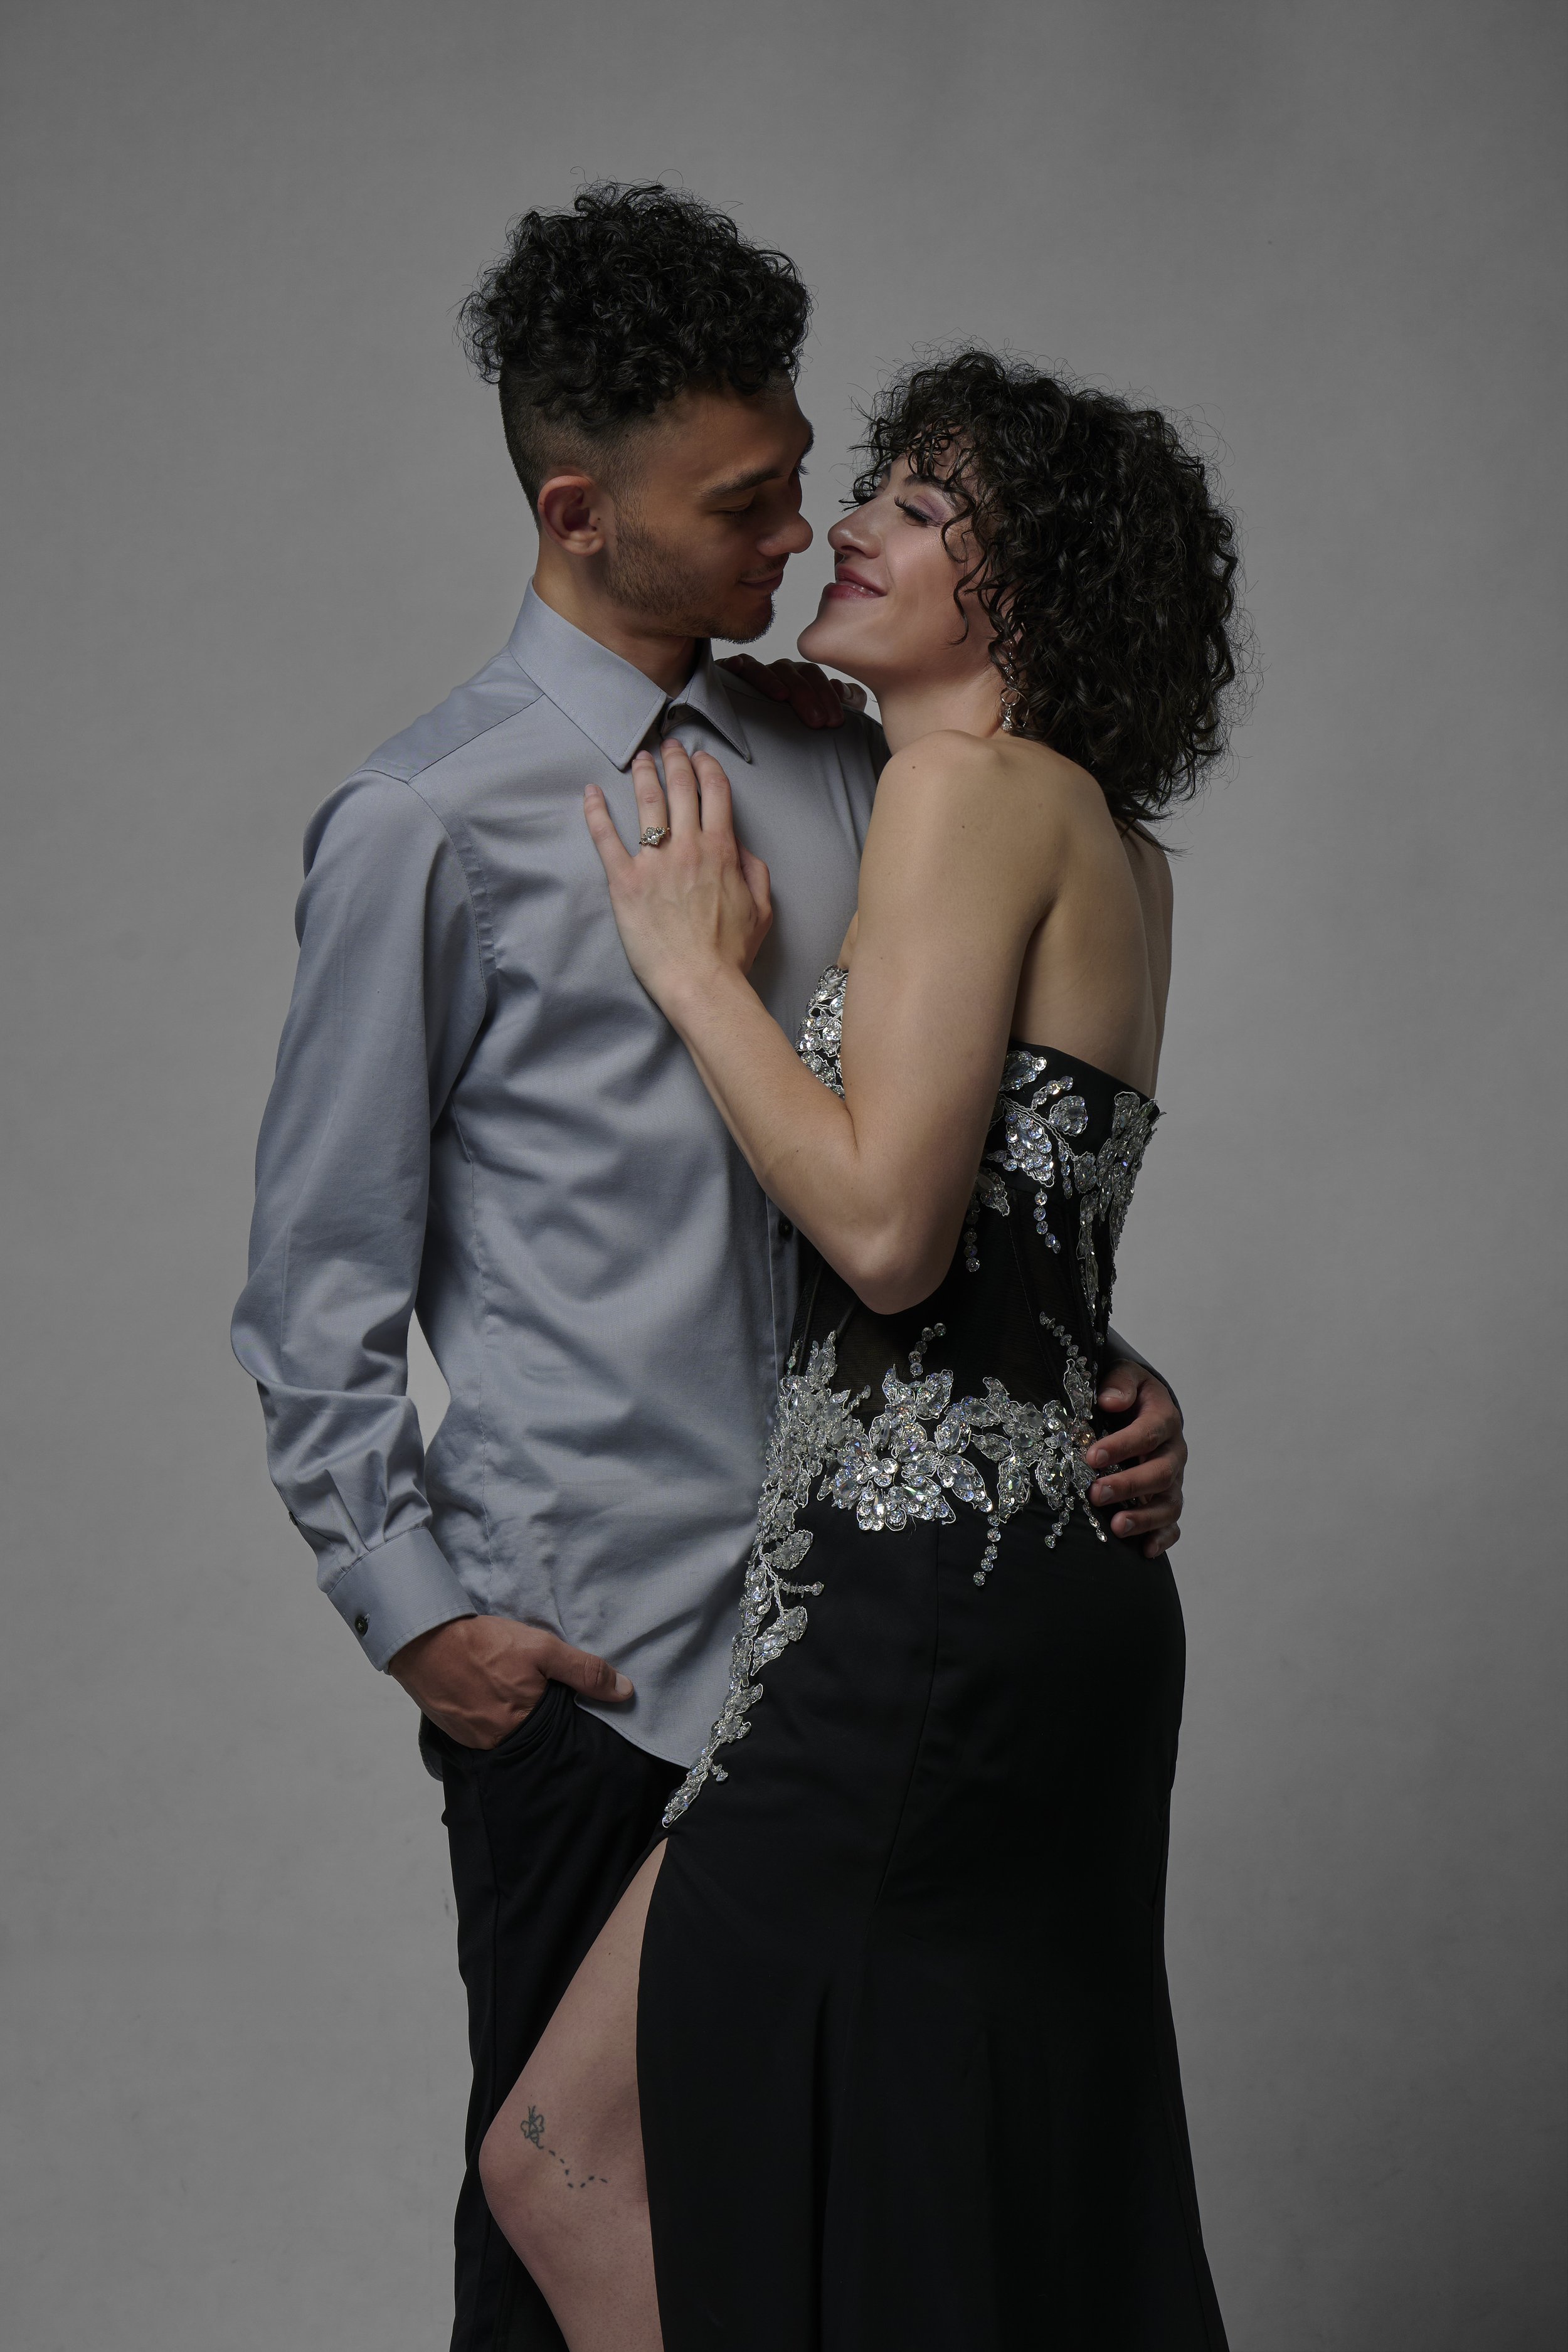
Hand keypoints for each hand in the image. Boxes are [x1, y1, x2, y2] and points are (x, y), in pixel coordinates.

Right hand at [389, 1614, 632, 1748]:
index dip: (565, 1715)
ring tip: (509, 1690)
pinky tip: (487, 1694)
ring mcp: (473, 1740)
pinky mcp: (453, 1732)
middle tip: (531, 1691)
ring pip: (505, 1733)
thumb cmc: (485, 1643)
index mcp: (524, 1727)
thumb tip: (625, 1693)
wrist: (423, 1640)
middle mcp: (498, 1743)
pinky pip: (481, 1731)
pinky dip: (487, 1715)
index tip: (566, 1701)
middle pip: (530, 1735)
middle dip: (536, 1717)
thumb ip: (584, 1671)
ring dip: (510, 1716)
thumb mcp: (542, 1649)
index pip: (558, 1732)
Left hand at [584, 739, 772, 1006]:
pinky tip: (591, 792)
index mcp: (723, 851)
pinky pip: (606, 837)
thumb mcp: (763, 909)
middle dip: (675, 761)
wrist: (701, 982)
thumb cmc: (731, 953)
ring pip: (647, 802)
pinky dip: (596, 811)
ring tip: (639, 758)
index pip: (716, 794)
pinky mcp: (625, 881)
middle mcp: (689, 846)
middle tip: (668, 746)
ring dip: (643, 774)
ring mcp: (655, 862)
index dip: (708, 768)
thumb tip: (743, 849)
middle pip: (681, 788)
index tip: (701, 757)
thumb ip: (756, 872)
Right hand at [720, 654, 866, 727]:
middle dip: (806, 694)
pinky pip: (733, 666)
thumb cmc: (798, 732)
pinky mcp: (730, 676)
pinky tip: (736, 667)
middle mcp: (779, 674)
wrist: (767, 755)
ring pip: (762, 667)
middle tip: (817, 722)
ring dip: (772, 680)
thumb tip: (846, 690)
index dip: (827, 696)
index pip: (814, 676)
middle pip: (792, 672)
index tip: (835, 722)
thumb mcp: (826, 718)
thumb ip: (847, 703)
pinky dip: (736, 664)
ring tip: (782, 698)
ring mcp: (755, 674)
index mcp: (801, 679)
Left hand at [1086, 1364, 1186, 1557]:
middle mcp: (1173, 1452)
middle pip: (1161, 1473)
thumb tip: (1109, 1400)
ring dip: (1144, 1518)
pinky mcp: (1167, 1500)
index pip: (1149, 1432)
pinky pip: (1173, 1524)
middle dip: (1129, 1486)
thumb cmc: (1127, 1393)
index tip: (1092, 1457)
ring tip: (1117, 1527)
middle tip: (1096, 1493)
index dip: (1122, 1446)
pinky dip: (1162, 1538)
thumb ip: (1120, 1383)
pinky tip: (1145, 1551)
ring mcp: (1173, 1480)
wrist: (1143, 1406)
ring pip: (1169, 1503)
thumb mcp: (1125, 1375)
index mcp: (1164, 1419)